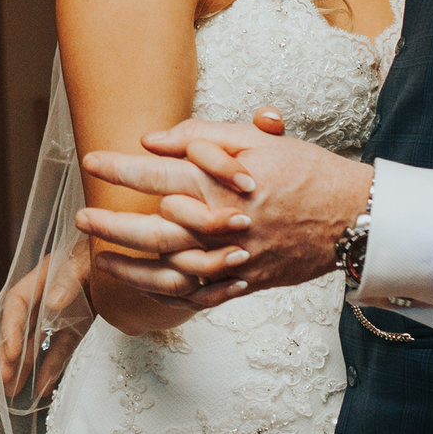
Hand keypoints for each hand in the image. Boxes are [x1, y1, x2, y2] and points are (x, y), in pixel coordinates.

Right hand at [0, 239, 94, 393]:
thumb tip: (51, 302)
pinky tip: (45, 387)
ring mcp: (64, 311)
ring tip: (15, 392)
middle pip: (22, 326)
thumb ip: (69, 277)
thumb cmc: (109, 249)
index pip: (19, 302)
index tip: (11, 354)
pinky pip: (62, 348)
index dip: (10, 328)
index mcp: (46, 275)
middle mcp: (49, 293)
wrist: (137, 255)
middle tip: (5, 381)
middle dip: (11, 355)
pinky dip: (53, 366)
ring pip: (38, 341)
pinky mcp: (79, 324)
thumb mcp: (88, 258)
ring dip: (26, 366)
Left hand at [78, 118, 370, 302]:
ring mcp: (232, 259)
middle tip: (80, 219)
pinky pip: (197, 296)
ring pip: (169, 271)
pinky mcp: (244, 282)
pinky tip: (144, 288)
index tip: (91, 161)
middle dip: (111, 224)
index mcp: (221, 184)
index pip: (156, 174)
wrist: (352, 217)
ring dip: (131, 266)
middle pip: (152, 229)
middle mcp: (221, 225)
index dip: (119, 168)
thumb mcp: (257, 140)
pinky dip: (167, 295)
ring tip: (102, 259)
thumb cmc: (305, 171)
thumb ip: (201, 137)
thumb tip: (152, 140)